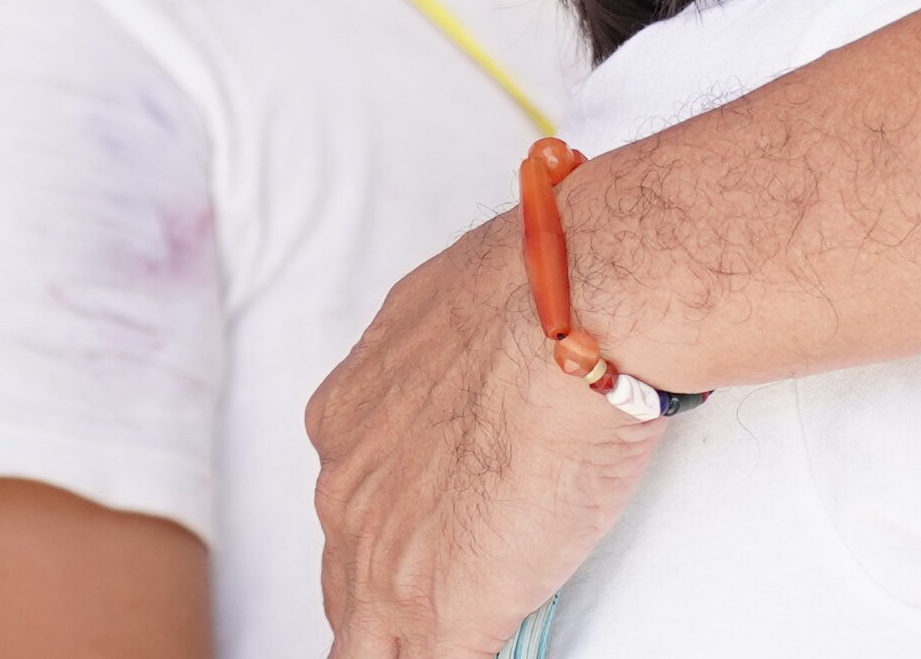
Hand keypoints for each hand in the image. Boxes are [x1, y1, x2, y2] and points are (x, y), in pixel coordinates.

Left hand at [312, 219, 659, 658]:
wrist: (575, 323)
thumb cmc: (537, 298)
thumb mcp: (449, 309)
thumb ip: (441, 358)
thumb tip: (476, 363)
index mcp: (345, 420)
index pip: (353, 503)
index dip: (394, 524)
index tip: (433, 525)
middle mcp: (346, 493)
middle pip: (345, 577)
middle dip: (389, 588)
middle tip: (449, 584)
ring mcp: (383, 564)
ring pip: (366, 643)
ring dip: (407, 639)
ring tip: (451, 634)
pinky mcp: (438, 616)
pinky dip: (459, 657)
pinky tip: (489, 647)